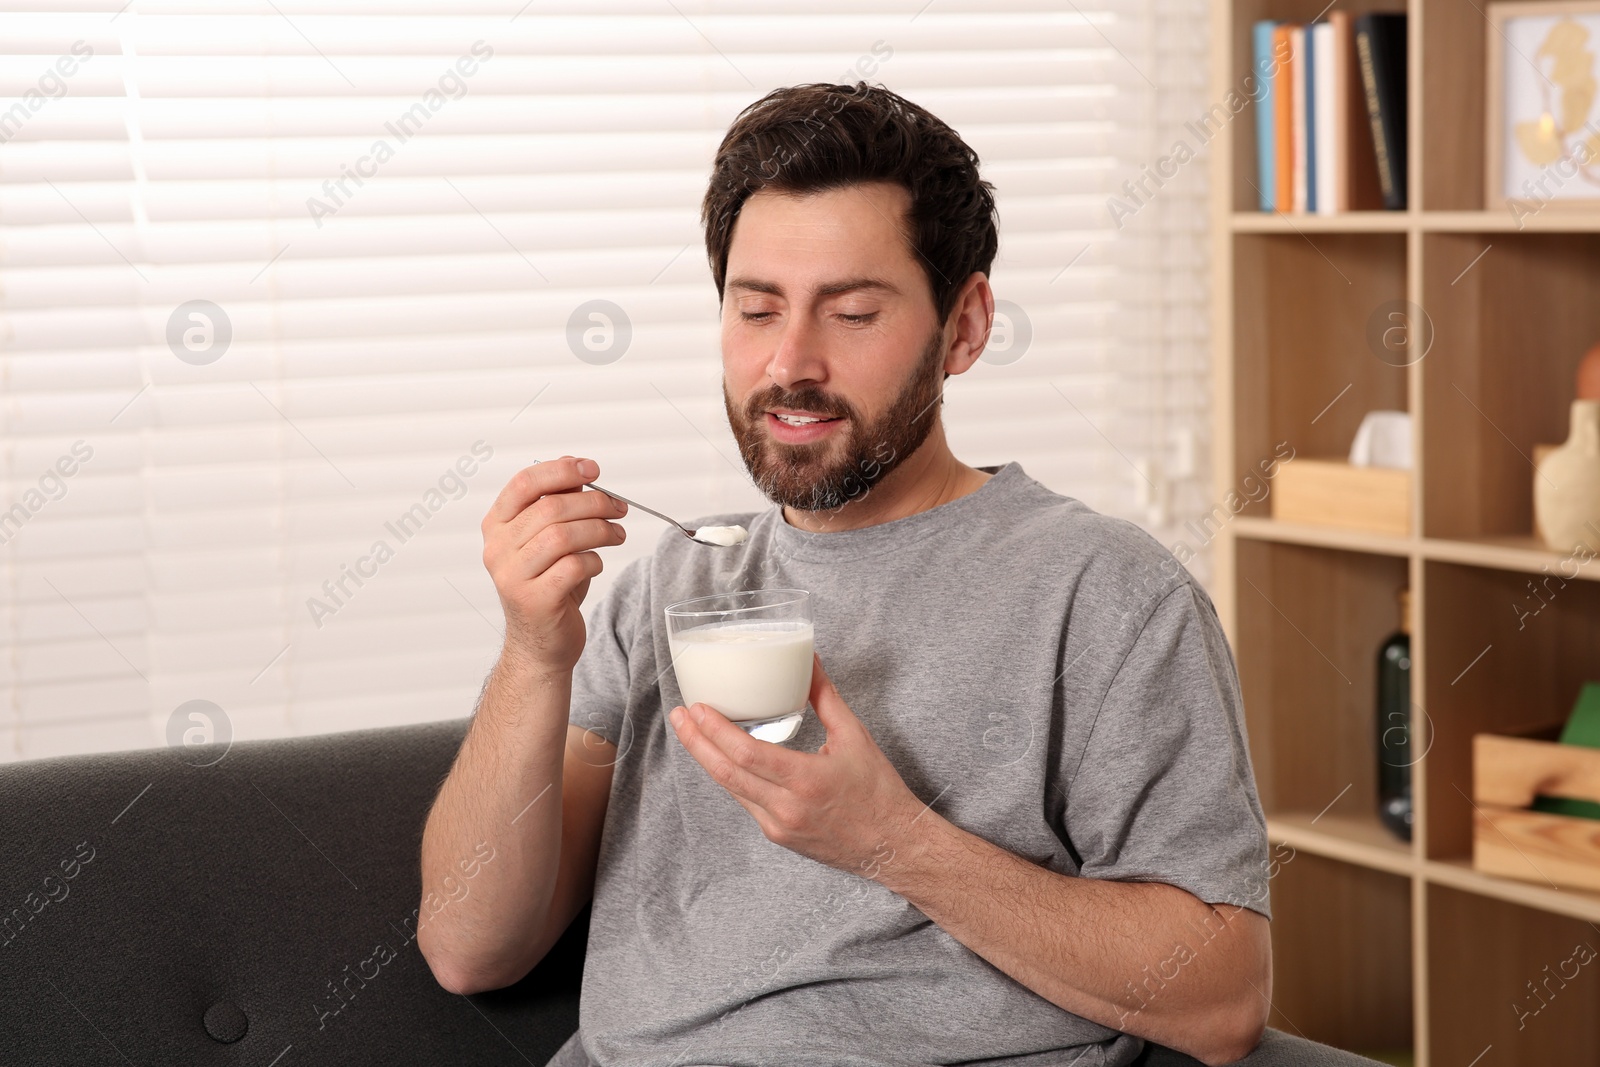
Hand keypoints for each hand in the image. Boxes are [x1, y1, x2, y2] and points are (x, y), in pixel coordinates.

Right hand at [481, 455, 626, 675]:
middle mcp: (498, 549)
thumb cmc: (549, 587)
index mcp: (497, 526)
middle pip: (550, 509)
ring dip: (599, 530)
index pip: (524, 483)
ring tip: (617, 534)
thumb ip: (558, 505)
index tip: (593, 469)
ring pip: (563, 536)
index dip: (561, 470)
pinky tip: (597, 563)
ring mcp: (512, 576)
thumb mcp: (550, 541)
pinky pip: (573, 567)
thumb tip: (579, 469)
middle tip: (619, 508)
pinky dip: (594, 561)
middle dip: (594, 503)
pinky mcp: (534, 600)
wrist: (540, 644)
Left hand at [669, 653, 922, 878]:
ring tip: (692, 732)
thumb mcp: (855, 737)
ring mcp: (778, 826)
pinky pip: (746, 802)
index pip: (746, 755)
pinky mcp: (778, 836)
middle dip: (697, 742)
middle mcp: (786, 808)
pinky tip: (723, 758)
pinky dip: (732, 777)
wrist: (892, 845)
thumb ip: (826, 698)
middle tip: (679, 716)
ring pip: (731, 789)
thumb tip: (809, 661)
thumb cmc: (878, 791)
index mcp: (805, 780)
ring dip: (708, 759)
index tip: (697, 709)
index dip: (715, 731)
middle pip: (726, 773)